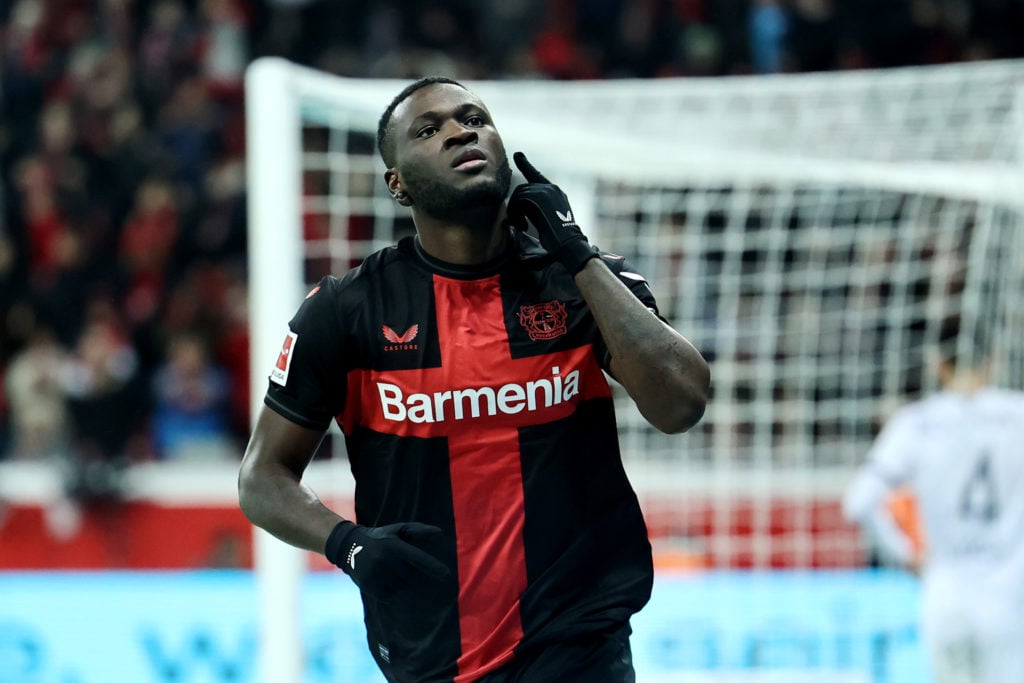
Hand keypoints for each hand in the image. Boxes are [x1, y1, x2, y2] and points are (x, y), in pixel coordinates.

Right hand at [325, 521, 449, 600]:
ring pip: (401, 587)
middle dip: (408, 571)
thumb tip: (440, 533)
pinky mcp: (368, 586)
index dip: (432, 566)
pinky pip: (390, 595)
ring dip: (399, 581)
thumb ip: (419, 531)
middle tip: (394, 561)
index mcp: (393, 545)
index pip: (418, 558)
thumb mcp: (398, 530)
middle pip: (411, 576)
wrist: (350, 546)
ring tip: (386, 569)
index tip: (447, 574)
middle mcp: (384, 560)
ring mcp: (375, 574)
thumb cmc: (381, 537)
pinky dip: (390, 590)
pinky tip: (381, 578)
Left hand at [507, 152, 598, 274]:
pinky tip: (523, 226)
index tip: (517, 154)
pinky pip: (518, 200)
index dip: (525, 165)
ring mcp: (546, 190)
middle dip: (515, 206)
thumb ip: (535, 207)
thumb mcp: (545, 217)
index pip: (536, 175)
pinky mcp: (540, 195)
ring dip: (515, 212)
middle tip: (518, 224)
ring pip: (519, 194)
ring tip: (521, 226)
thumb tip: (518, 203)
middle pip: (522, 189)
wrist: (567, 242)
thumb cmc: (557, 237)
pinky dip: (516, 214)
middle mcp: (551, 188)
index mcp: (554, 193)